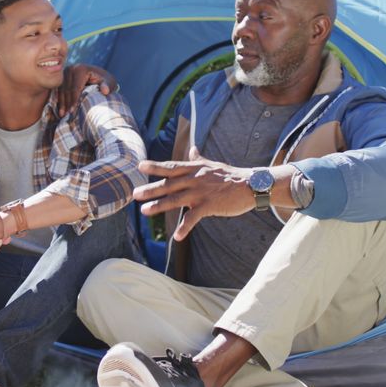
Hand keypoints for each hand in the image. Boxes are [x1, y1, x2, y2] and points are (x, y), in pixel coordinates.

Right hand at [58, 64, 115, 116]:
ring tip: (62, 115)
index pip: (75, 88)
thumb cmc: (105, 81)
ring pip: (61, 90)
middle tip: (67, 116)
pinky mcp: (62, 77)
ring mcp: (65, 72)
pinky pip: (59, 90)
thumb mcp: (109, 82)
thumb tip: (105, 91)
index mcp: (81, 69)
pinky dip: (60, 100)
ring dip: (62, 103)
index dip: (74, 101)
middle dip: (67, 103)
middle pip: (67, 89)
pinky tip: (61, 110)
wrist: (99, 76)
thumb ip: (107, 86)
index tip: (73, 112)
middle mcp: (71, 68)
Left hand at [133, 152, 258, 241]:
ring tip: (145, 211)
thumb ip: (198, 159)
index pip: (171, 167)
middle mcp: (194, 179)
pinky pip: (193, 218)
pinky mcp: (209, 205)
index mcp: (194, 169)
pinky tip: (177, 237)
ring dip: (159, 206)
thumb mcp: (212, 165)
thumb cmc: (231, 176)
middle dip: (151, 189)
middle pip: (168, 184)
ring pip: (176, 199)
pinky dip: (184, 228)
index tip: (140, 165)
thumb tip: (192, 149)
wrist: (251, 185)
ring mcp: (201, 192)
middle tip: (134, 193)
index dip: (155, 166)